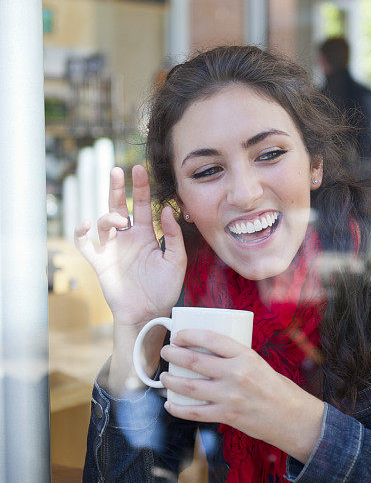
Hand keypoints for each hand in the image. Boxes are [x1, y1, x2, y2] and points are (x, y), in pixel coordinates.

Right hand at [74, 164, 186, 326]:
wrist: (148, 313)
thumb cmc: (165, 289)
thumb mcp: (177, 261)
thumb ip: (174, 236)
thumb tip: (165, 210)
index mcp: (147, 235)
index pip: (143, 205)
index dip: (141, 187)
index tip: (139, 169)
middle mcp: (128, 238)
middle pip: (119, 206)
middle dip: (117, 188)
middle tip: (117, 170)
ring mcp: (113, 249)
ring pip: (104, 222)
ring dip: (110, 217)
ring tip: (120, 221)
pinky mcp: (100, 263)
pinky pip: (85, 245)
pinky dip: (81, 234)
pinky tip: (85, 225)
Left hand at [160, 329, 324, 461]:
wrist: (292, 417)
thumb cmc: (276, 388)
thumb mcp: (258, 363)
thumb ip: (236, 358)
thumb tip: (208, 351)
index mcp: (246, 356)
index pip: (212, 338)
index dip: (190, 334)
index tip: (178, 334)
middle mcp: (237, 374)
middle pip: (195, 361)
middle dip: (174, 354)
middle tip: (165, 351)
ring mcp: (230, 396)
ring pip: (190, 386)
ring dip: (171, 381)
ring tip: (164, 377)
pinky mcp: (227, 415)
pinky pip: (195, 413)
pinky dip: (178, 409)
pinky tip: (170, 404)